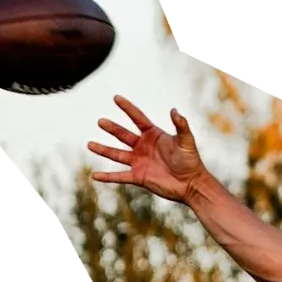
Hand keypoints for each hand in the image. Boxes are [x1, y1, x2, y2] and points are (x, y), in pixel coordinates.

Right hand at [87, 96, 208, 204]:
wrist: (191, 184)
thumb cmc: (190, 161)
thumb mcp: (186, 141)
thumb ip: (181, 125)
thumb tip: (174, 110)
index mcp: (153, 135)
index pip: (137, 118)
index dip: (127, 108)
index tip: (116, 98)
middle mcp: (143, 146)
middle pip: (123, 135)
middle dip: (112, 128)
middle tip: (100, 122)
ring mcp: (139, 162)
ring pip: (117, 154)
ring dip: (103, 150)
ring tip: (90, 144)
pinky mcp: (139, 177)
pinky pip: (120, 176)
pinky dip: (107, 177)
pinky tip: (94, 176)